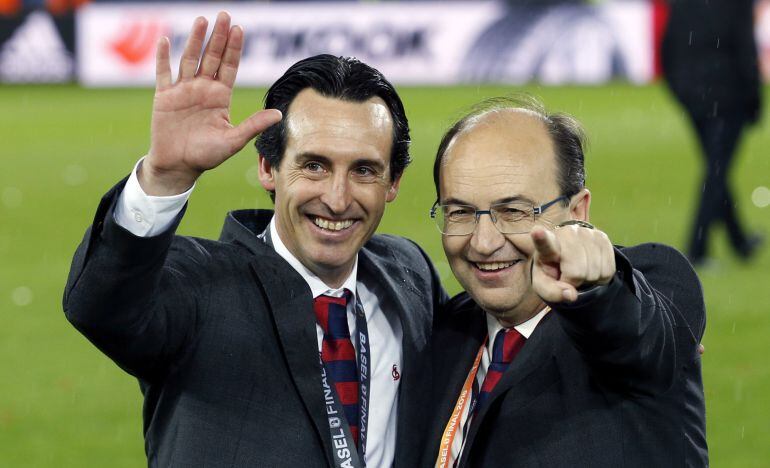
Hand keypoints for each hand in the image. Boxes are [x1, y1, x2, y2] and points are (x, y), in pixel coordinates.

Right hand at [141, 12, 281, 194]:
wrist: (179, 166)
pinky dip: (163, 57)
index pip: (229, 67)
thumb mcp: (233, 140)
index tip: (240, 29)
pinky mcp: (164, 97)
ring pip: (189, 59)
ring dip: (195, 40)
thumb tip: (280, 115)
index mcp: (220, 97)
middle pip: (212, 57)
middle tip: (224, 15)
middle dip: (218, 37)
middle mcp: (203, 89)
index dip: (234, 48)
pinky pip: (163, 73)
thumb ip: (253, 125)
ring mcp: (183, 90)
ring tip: (202, 20)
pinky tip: (166, 40)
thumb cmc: (207, 155)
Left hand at [530, 225, 614, 302]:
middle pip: (577, 271)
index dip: (541, 238)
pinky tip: (592, 268)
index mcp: (546, 246)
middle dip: (574, 281)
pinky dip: (601, 277)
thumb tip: (571, 294)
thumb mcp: (545, 285)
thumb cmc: (553, 272)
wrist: (569, 260)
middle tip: (568, 276)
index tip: (537, 232)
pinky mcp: (602, 237)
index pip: (544, 243)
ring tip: (580, 271)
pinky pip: (608, 269)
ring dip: (589, 279)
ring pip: (595, 270)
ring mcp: (586, 233)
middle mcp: (567, 234)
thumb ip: (552, 292)